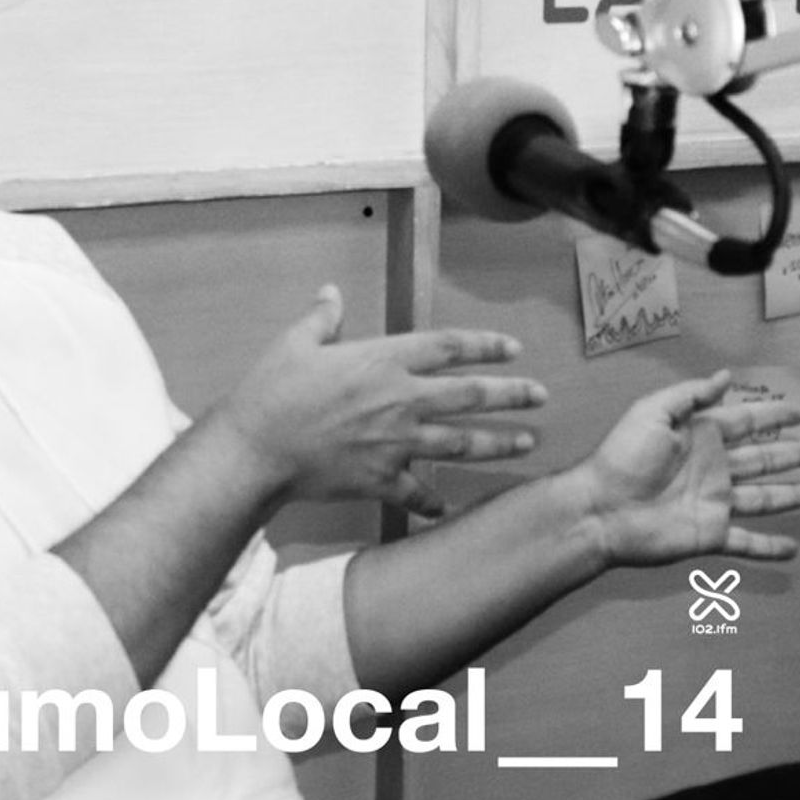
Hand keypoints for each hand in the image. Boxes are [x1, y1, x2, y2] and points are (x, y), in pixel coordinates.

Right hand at [208, 285, 546, 517]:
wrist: (258, 448)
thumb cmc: (272, 390)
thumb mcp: (295, 343)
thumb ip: (321, 318)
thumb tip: (331, 293)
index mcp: (382, 360)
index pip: (448, 347)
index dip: (485, 346)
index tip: (513, 348)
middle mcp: (400, 400)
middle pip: (469, 395)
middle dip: (511, 394)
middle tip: (541, 396)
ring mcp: (396, 443)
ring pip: (461, 443)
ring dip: (499, 443)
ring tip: (528, 442)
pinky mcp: (383, 480)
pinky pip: (419, 493)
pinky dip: (434, 501)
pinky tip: (446, 505)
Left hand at [573, 371, 799, 564]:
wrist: (603, 507)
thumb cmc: (624, 456)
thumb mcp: (652, 414)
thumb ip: (689, 396)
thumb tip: (726, 376)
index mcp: (699, 436)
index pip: (745, 422)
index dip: (772, 416)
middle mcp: (713, 468)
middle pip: (761, 459)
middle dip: (789, 454)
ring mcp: (715, 502)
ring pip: (764, 498)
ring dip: (790, 495)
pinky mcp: (712, 534)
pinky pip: (748, 542)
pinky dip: (769, 548)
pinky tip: (791, 550)